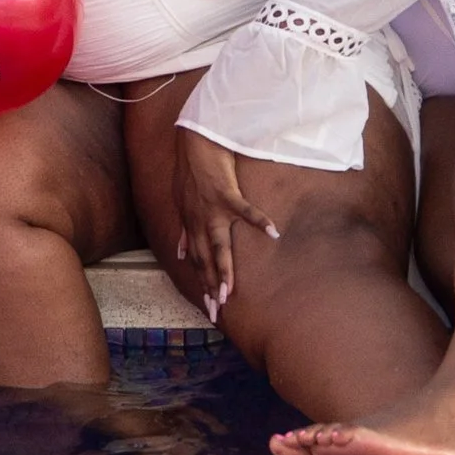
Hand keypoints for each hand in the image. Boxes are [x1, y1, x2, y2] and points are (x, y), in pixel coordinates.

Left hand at [172, 130, 279, 313]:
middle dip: (211, 286)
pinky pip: (244, 210)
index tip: (210, 306)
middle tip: (218, 310)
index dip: (203, 284)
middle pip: (206, 260)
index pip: (198, 262)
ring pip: (219, 245)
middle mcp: (200, 222)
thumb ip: (185, 232)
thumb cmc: (191, 173)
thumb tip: (181, 253)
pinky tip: (273, 233)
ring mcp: (213, 210)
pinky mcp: (226, 193)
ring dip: (223, 269)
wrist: (194, 144)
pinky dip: (259, 221)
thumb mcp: (181, 205)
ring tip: (229, 289)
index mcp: (193, 226)